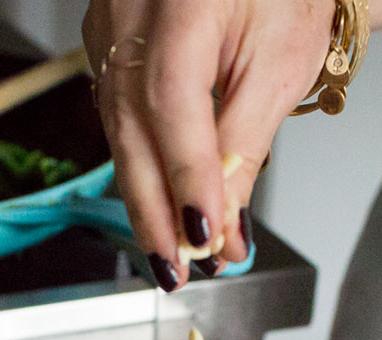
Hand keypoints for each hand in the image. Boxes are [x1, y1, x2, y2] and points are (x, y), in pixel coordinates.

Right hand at [82, 0, 333, 288]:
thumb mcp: (278, 66)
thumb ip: (244, 146)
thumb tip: (224, 224)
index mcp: (181, 0)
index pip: (173, 103)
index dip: (186, 179)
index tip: (204, 237)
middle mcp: (129, 10)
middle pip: (130, 130)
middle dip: (153, 212)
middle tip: (174, 271)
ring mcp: (107, 29)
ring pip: (117, 134)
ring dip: (146, 201)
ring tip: (170, 255)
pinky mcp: (103, 48)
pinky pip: (116, 120)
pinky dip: (141, 168)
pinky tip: (158, 207)